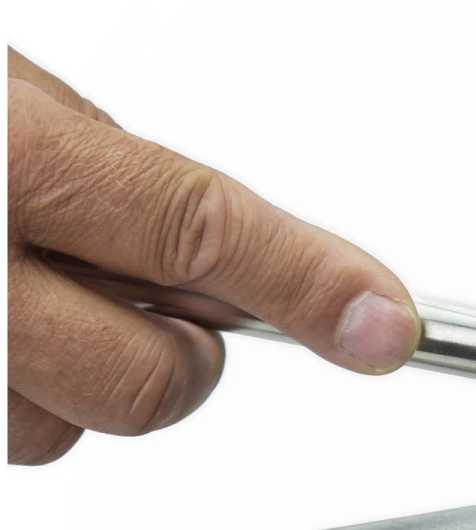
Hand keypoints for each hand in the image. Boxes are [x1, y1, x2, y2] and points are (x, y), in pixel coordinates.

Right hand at [7, 48, 420, 464]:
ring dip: (86, 382)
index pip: (196, 230)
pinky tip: (9, 328)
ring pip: (63, 428)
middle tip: (169, 313)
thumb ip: (126, 176)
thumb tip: (241, 262)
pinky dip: (26, 395)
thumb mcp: (12, 94)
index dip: (308, 284)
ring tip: (43, 302)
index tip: (385, 322)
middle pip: (148, 378)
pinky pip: (10, 435)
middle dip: (187, 359)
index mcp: (9, 154)